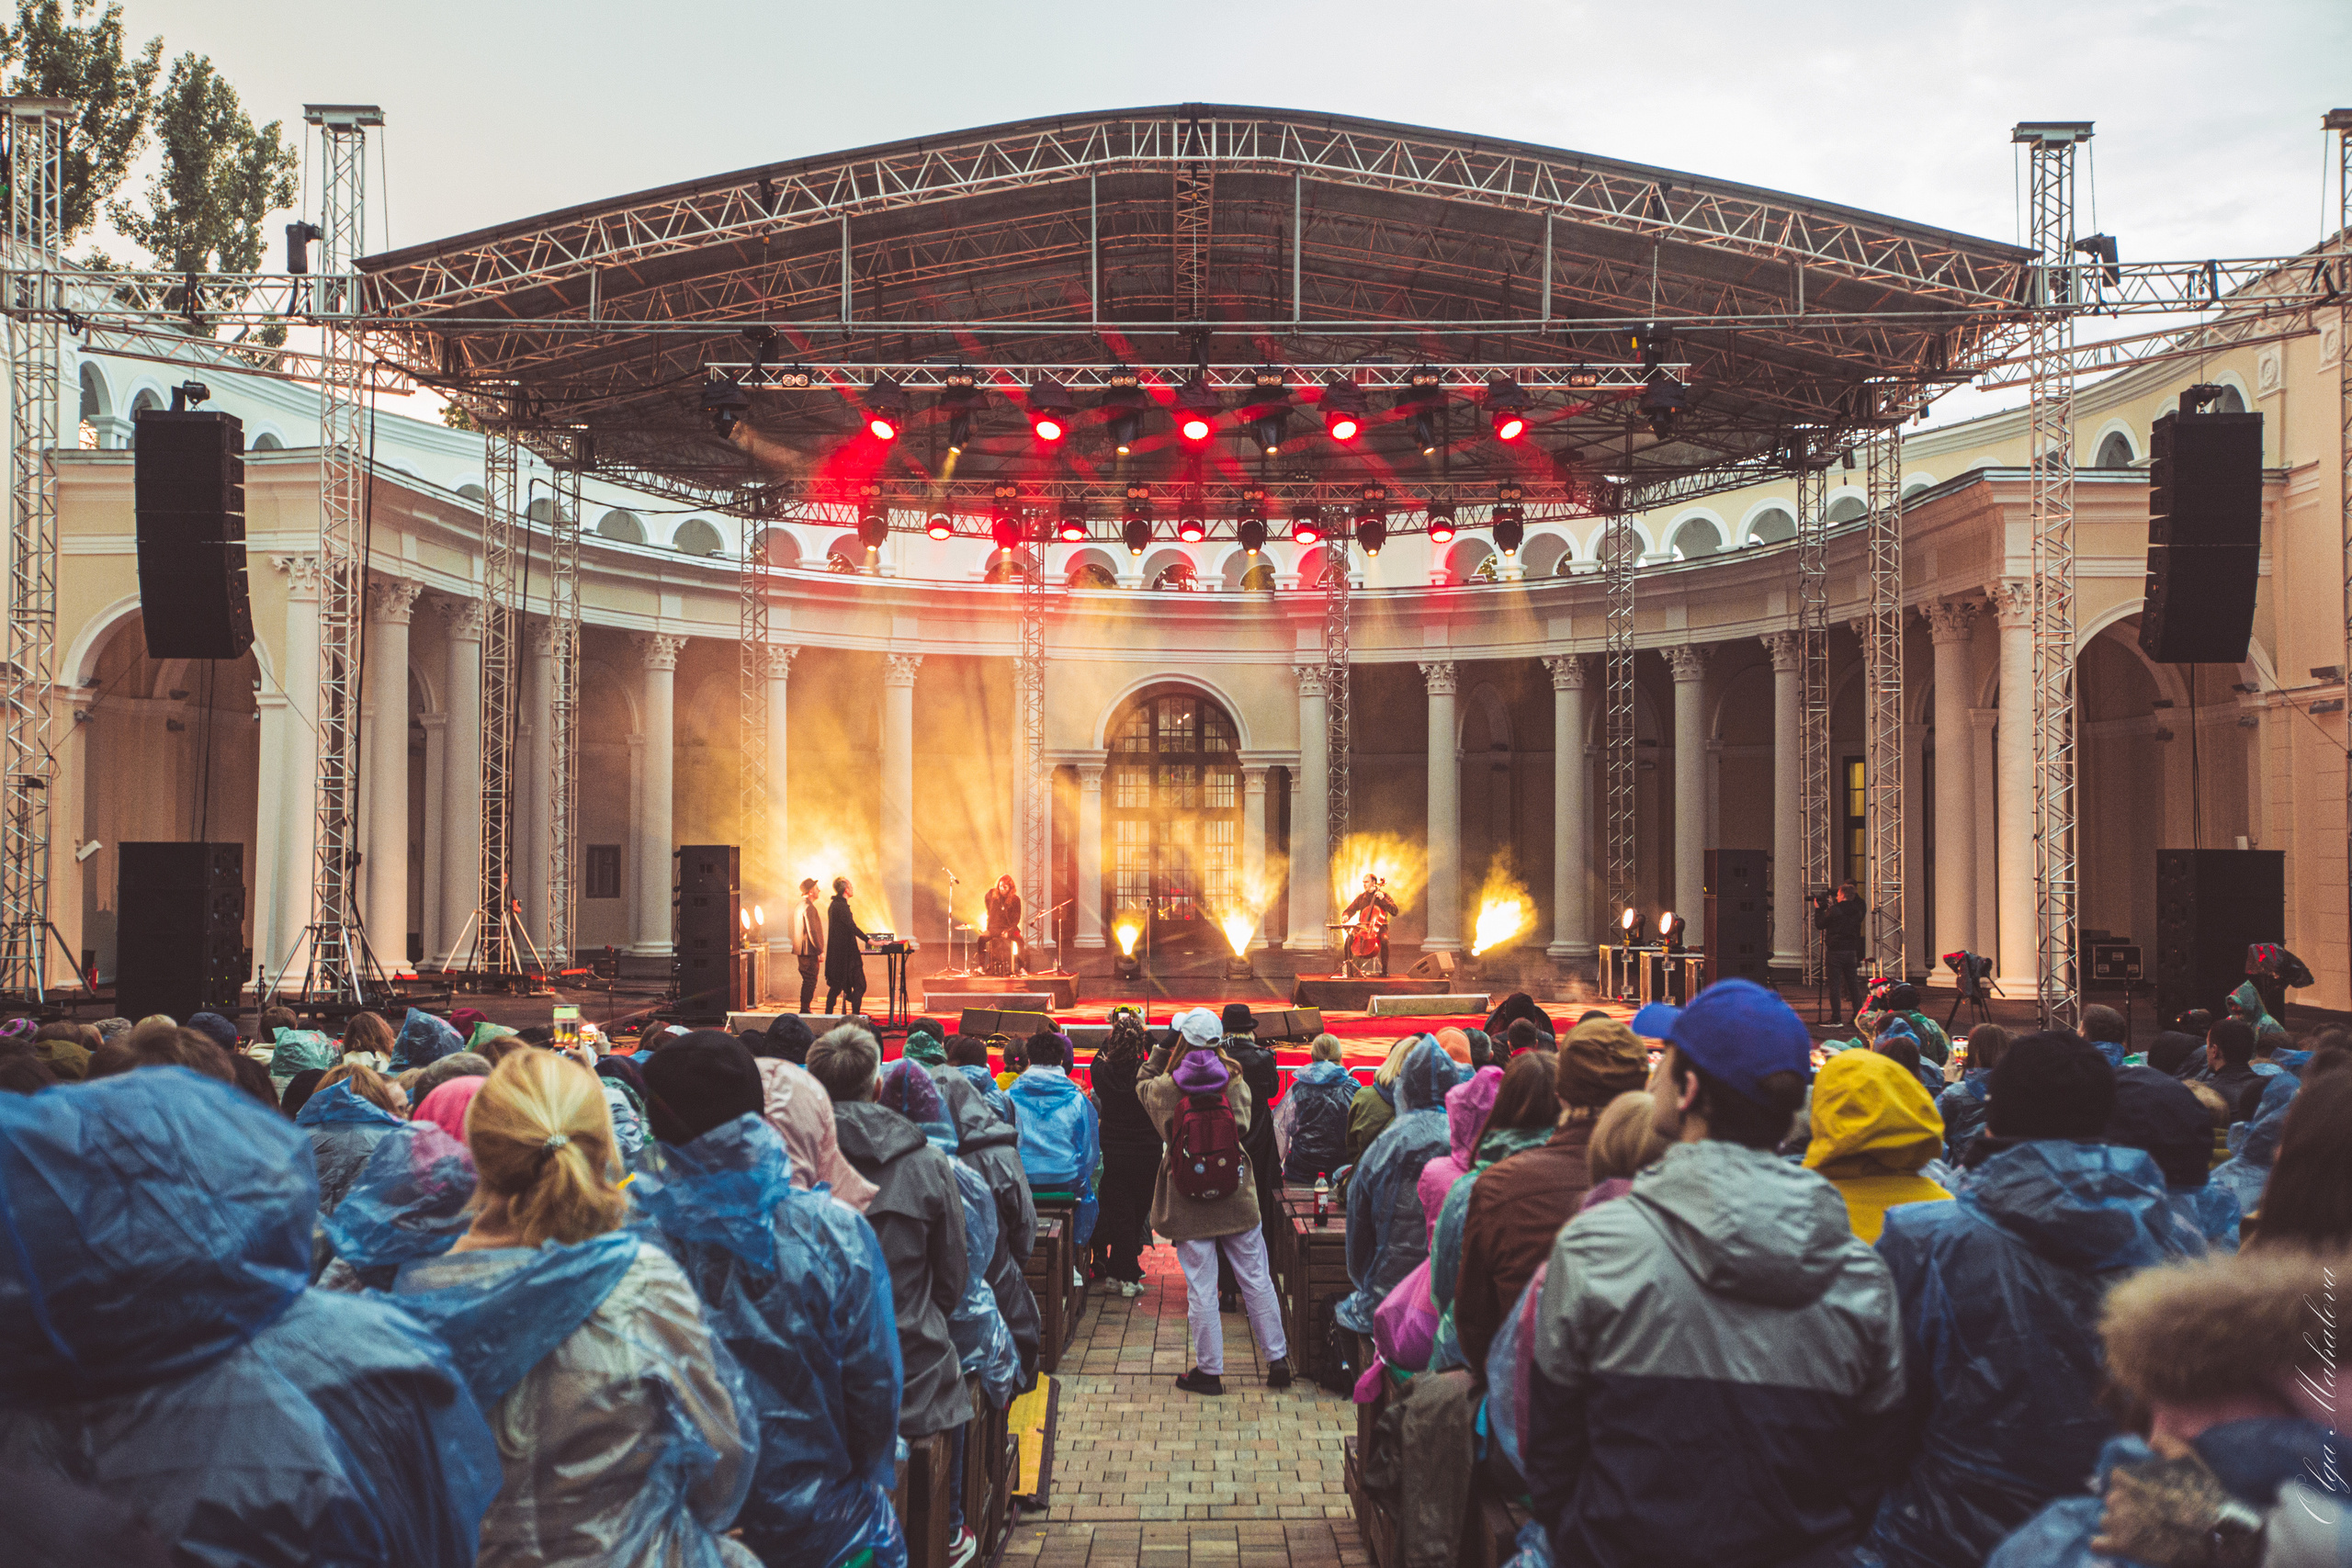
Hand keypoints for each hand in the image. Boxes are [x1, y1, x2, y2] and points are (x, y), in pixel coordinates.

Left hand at [2091, 1454, 2255, 1567]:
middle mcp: (2115, 1497)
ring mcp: (2118, 1523)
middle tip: (2155, 1517)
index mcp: (2125, 1476)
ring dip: (2121, 1526)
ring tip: (2147, 1533)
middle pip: (2114, 1501)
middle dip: (2130, 1507)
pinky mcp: (2122, 1547)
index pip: (2118, 1481)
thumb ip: (2166, 1443)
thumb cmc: (2203, 1496)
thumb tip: (2150, 1441)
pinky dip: (2107, 1545)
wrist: (2217, 1535)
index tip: (2155, 1498)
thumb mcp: (2187, 1459)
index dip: (2137, 1489)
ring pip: (2107, 1521)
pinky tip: (2127, 1546)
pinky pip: (2098, 1545)